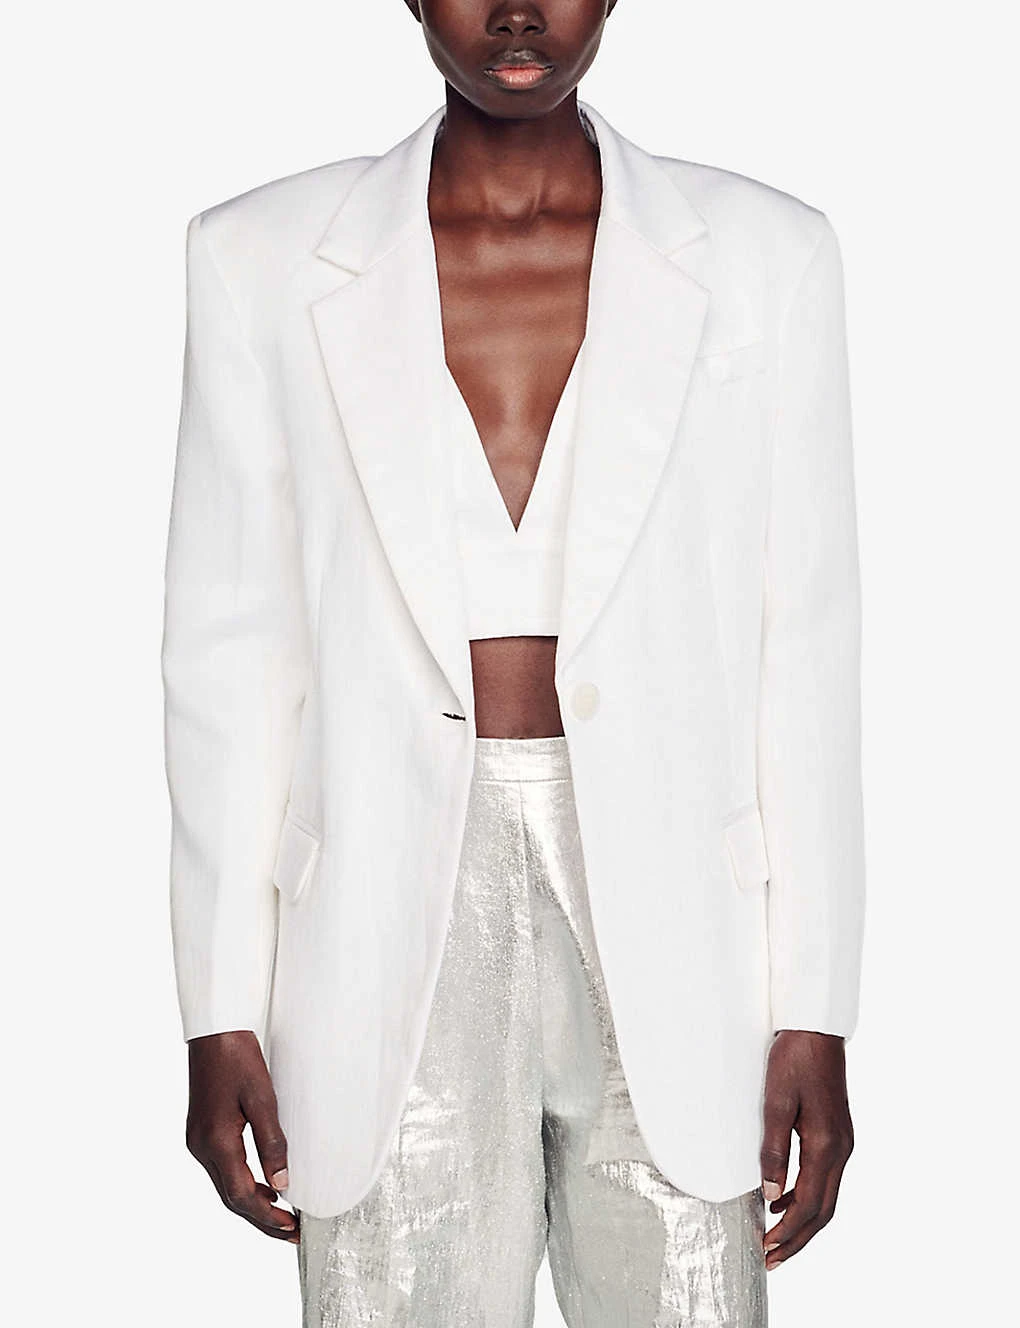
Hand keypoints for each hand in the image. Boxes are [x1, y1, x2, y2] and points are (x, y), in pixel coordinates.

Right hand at [185, 1030, 299, 1242]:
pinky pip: (222, 1170)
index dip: (267, 1216)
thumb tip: (283, 1184)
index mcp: (215, 1141)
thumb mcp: (262, 1098)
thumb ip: (272, 1142)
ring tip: (281, 1216)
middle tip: (290, 1233)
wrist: (214, 1031)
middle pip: (231, 1198)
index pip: (241, 1195)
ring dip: (252, 1203)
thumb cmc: (238, 1058)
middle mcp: (201, 1147)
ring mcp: (198, 1141)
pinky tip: (262, 1185)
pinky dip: (242, 1184)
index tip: (292, 1228)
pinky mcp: (201, 1133)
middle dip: (261, 1219)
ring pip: (225, 1186)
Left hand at [759, 1029, 853, 1269]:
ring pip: (827, 1197)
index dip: (788, 1232)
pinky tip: (783, 1200)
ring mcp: (842, 1142)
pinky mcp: (837, 1134)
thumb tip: (770, 1194)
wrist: (816, 1027)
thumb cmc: (795, 1058)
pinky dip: (807, 1197)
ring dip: (802, 1221)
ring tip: (775, 1238)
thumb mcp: (776, 1102)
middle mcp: (841, 1149)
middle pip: (823, 1210)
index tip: (767, 1250)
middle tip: (771, 1259)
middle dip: (797, 1239)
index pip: (810, 1205)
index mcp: (827, 1144)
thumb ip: (774, 1150)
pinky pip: (825, 1178)